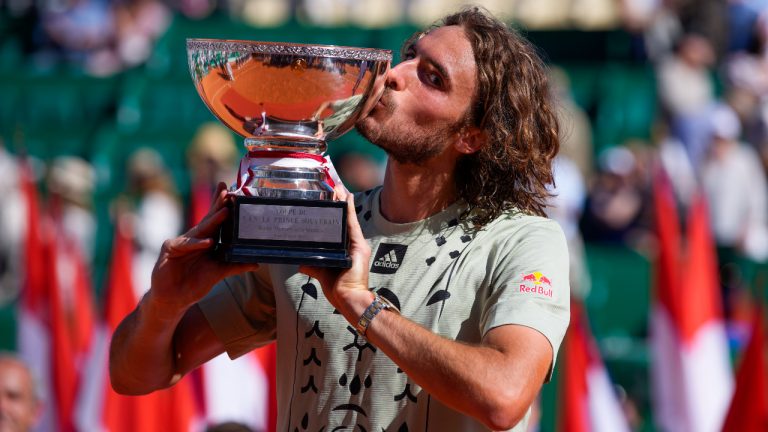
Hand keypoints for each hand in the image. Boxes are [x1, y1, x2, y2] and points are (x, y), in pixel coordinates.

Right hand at [148, 183, 258, 312]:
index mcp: (207, 241)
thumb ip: (235, 267)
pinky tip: (208, 242)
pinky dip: (196, 243)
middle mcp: (196, 238)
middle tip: (226, 189)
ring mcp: (182, 242)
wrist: (174, 299)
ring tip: (225, 211)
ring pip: (200, 229)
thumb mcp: (218, 273)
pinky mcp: (171, 249)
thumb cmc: (195, 284)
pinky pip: (186, 244)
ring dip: (212, 220)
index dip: (224, 206)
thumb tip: (256, 263)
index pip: (217, 221)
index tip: (233, 192)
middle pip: (209, 219)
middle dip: (218, 204)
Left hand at [299, 191, 373, 323]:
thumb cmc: (338, 289)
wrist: (348, 298)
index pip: (339, 227)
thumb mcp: (321, 273)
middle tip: (334, 186)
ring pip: (348, 218)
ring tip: (338, 187)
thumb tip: (301, 263)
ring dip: (343, 202)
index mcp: (344, 250)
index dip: (336, 212)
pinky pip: (351, 224)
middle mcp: (352, 244)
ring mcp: (357, 244)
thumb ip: (313, 266)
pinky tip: (346, 198)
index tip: (331, 197)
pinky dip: (348, 210)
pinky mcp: (359, 246)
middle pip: (344, 219)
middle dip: (340, 202)